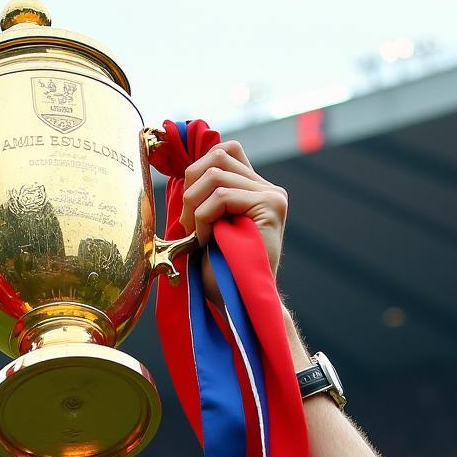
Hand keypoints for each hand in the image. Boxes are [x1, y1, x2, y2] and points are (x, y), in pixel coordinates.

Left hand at [178, 140, 287, 277]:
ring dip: (194, 206)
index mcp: (254, 189)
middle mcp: (267, 187)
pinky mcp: (270, 205)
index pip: (224, 151)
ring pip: (215, 173)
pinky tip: (206, 240)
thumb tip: (184, 172)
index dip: (198, 169)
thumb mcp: (206, 226)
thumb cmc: (220, 274)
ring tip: (197, 235)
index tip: (187, 208)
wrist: (239, 304)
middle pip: (217, 155)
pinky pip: (221, 196)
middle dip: (191, 186)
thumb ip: (204, 197)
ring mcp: (272, 195)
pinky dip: (203, 218)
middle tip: (186, 223)